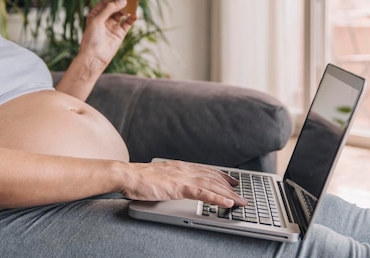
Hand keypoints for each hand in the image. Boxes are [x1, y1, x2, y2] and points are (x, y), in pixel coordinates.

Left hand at [79, 0, 136, 67]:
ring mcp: (113, 25)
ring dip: (128, 8)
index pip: (106, 1)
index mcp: (96, 14)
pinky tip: (135, 15)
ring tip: (134, 2)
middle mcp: (105, 19)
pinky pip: (128, 23)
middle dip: (122, 1)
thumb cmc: (91, 38)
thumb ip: (110, 9)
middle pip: (116, 6)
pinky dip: (132, 18)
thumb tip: (122, 1)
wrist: (94, 57)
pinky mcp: (120, 33)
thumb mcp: (97, 20)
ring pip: (123, 13)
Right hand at [121, 160, 248, 207]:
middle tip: (241, 193)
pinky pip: (203, 193)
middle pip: (212, 177)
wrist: (127, 175)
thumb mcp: (158, 176)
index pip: (205, 170)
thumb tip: (173, 184)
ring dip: (229, 194)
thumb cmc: (138, 177)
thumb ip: (169, 178)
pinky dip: (217, 198)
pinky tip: (227, 203)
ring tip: (240, 202)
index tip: (231, 180)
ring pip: (212, 185)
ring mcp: (183, 177)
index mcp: (179, 166)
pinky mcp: (179, 187)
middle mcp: (184, 169)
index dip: (220, 175)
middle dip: (229, 186)